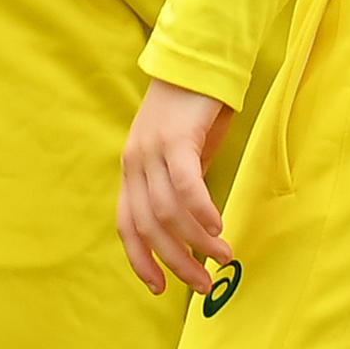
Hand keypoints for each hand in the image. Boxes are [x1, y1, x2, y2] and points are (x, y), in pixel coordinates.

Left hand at [116, 81, 233, 294]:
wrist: (198, 59)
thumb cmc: (194, 109)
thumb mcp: (182, 153)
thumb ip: (180, 186)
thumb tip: (194, 225)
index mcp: (132, 171)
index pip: (127, 226)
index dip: (142, 261)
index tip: (160, 289)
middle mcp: (135, 164)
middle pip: (149, 227)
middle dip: (177, 262)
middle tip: (204, 284)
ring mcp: (151, 151)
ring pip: (168, 212)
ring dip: (196, 243)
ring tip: (222, 258)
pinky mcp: (176, 139)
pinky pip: (185, 185)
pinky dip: (201, 211)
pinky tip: (217, 227)